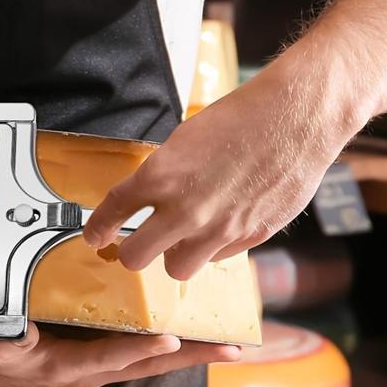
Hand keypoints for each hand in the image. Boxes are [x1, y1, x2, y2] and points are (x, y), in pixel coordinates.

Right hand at [0, 318, 238, 386]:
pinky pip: (137, 344)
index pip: (113, 356)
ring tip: (222, 338)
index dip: (142, 349)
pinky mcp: (97, 347)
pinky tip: (183, 324)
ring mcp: (97, 358)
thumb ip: (3, 342)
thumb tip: (24, 332)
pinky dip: (164, 336)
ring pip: (149, 355)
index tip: (173, 340)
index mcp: (70, 365)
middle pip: (149, 361)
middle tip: (230, 346)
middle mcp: (92, 365)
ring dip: (187, 347)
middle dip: (190, 354)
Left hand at [82, 64, 356, 280]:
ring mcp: (218, 229)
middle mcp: (184, 210)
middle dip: (131, 252)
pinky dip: (214, 247)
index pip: (113, 211)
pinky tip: (223, 222)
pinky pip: (218, 257)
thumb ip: (164, 174)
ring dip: (175, 255)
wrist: (293, 118)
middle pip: (135, 258)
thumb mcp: (186, 138)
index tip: (93, 235)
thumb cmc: (239, 118)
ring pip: (177, 269)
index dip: (97, 227)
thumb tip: (150, 196)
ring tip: (183, 237)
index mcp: (161, 175)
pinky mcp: (250, 238)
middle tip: (136, 243)